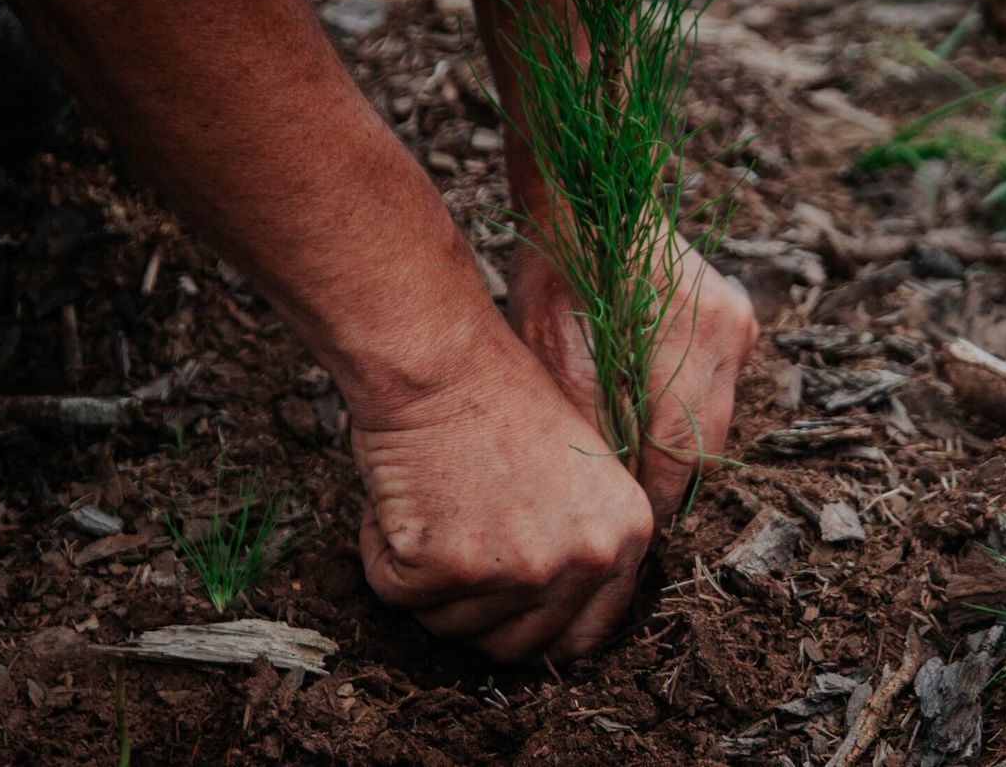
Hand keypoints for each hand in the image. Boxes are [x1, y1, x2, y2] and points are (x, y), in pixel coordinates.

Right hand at [352, 323, 652, 663]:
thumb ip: (577, 540)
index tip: (500, 609)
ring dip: (425, 580)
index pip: (584, 636)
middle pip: (513, 645)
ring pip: (449, 626)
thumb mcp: (577, 469)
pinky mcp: (447, 566)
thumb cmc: (495, 397)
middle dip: (471, 609)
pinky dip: (381, 553)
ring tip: (429, 504)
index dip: (532, 628)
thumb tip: (546, 612)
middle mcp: (582, 561)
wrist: (442, 360)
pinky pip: (395, 593)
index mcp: (624, 537)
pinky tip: (398, 498)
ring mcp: (517, 569)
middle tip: (447, 548)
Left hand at [507, 235, 758, 526]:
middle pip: (705, 442)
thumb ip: (589, 420)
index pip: (679, 455)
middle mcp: (729, 335)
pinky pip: (713, 385)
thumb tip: (607, 487)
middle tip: (624, 506)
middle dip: (665, 479)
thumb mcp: (554, 349)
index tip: (627, 527)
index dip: (653, 498)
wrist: (586, 192)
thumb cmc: (558, 264)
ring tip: (626, 466)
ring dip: (675, 444)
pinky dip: (680, 407)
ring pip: (713, 417)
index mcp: (690, 343)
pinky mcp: (736, 315)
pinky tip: (640, 412)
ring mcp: (739, 322)